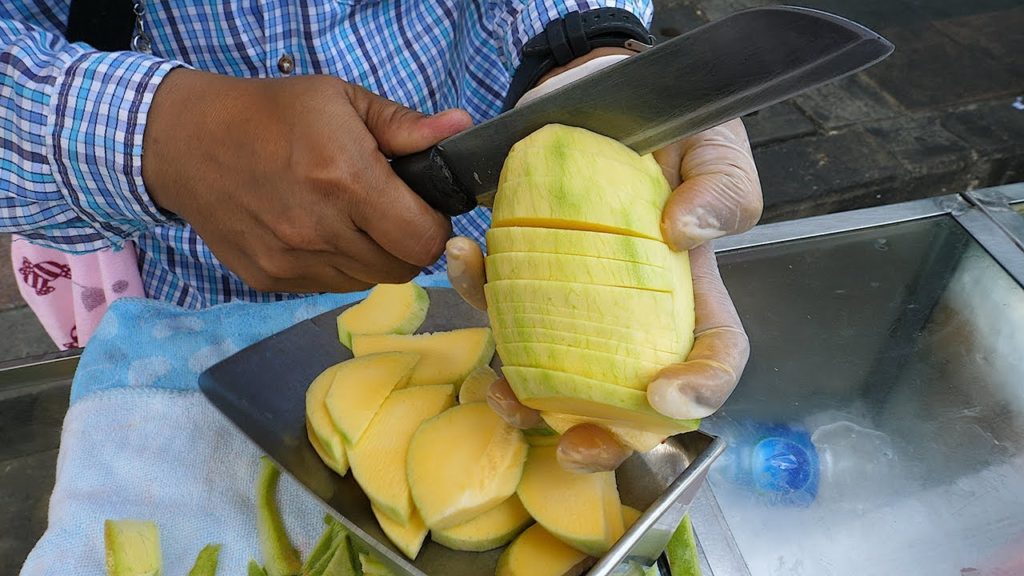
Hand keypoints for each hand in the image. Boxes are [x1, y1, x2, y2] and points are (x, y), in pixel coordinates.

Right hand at [142, 69, 472, 292]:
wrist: (185, 142)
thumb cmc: (271, 113)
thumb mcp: (340, 100)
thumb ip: (405, 125)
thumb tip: (460, 129)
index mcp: (345, 179)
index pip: (423, 239)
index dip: (434, 226)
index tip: (424, 206)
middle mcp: (319, 229)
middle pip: (402, 269)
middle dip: (409, 244)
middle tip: (392, 212)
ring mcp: (292, 261)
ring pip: (368, 281)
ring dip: (375, 256)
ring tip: (352, 218)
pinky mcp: (270, 280)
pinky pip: (330, 286)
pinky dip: (339, 266)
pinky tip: (319, 231)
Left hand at [447, 55, 760, 472]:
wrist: (601, 90)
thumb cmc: (668, 122)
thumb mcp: (714, 144)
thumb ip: (722, 188)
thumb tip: (686, 233)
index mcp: (688, 284)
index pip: (713, 352)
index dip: (701, 389)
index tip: (666, 397)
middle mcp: (629, 304)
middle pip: (627, 390)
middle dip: (604, 432)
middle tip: (574, 444)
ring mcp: (573, 290)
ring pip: (551, 363)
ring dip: (523, 391)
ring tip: (499, 386)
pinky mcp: (526, 263)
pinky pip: (498, 292)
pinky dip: (473, 284)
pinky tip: (461, 255)